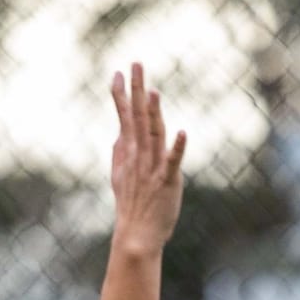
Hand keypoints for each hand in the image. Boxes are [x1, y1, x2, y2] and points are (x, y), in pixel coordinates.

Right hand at [107, 63, 185, 255]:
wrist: (136, 235)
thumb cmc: (131, 205)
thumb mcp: (119, 175)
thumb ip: (119, 151)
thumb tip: (119, 131)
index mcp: (129, 153)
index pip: (124, 118)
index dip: (121, 95)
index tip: (117, 72)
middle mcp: (139, 157)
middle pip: (138, 118)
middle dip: (136, 90)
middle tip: (135, 65)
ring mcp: (152, 168)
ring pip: (153, 136)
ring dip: (153, 114)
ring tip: (153, 92)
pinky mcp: (167, 182)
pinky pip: (171, 163)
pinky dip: (176, 148)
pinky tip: (182, 133)